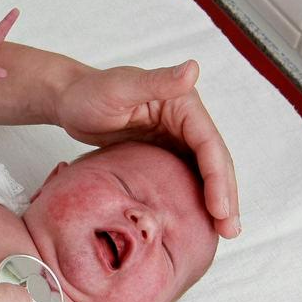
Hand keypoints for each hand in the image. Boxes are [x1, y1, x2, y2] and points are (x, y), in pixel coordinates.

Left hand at [54, 61, 239, 237]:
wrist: (70, 102)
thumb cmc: (90, 93)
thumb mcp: (120, 88)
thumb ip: (156, 81)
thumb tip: (193, 69)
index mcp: (184, 106)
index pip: (209, 145)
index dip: (218, 178)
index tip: (221, 209)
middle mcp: (186, 121)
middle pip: (214, 162)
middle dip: (226, 196)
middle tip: (230, 231)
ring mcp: (176, 139)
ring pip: (204, 173)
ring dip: (216, 201)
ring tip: (223, 233)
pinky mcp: (162, 153)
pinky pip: (185, 178)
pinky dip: (194, 199)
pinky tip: (196, 222)